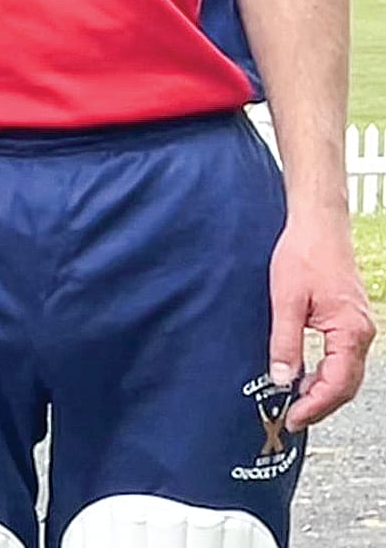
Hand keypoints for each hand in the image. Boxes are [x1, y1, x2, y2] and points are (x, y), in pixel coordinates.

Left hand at [268, 206, 375, 427]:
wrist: (318, 225)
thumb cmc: (304, 254)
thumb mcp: (286, 300)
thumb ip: (285, 342)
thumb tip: (282, 379)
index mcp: (351, 332)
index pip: (337, 385)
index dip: (315, 407)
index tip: (292, 419)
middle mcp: (362, 334)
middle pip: (346, 385)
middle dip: (320, 406)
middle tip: (293, 419)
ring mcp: (359, 328)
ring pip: (347, 374)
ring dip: (324, 392)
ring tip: (296, 404)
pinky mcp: (350, 321)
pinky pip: (343, 359)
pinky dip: (327, 375)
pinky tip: (307, 377)